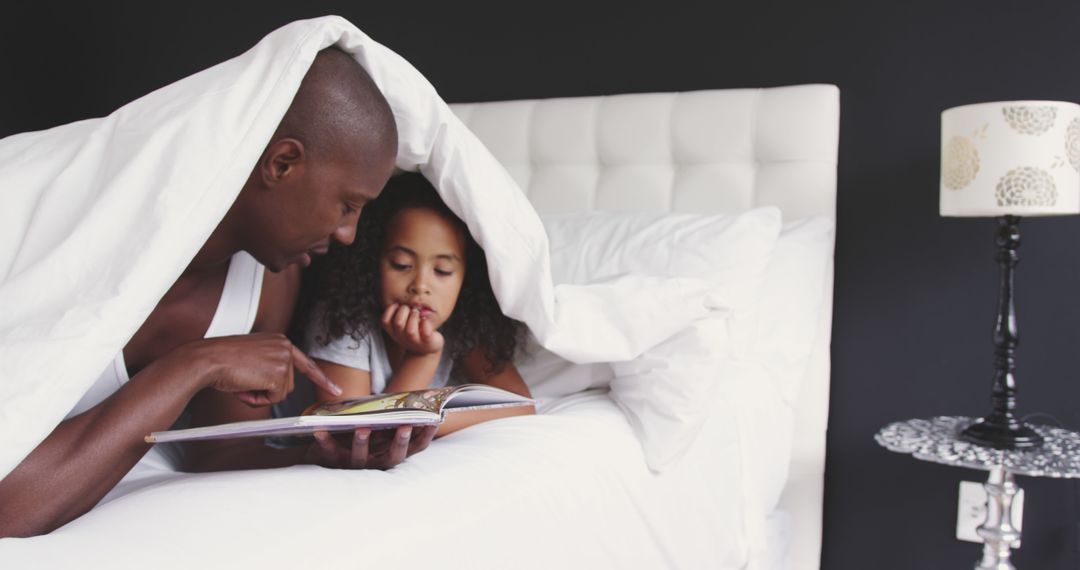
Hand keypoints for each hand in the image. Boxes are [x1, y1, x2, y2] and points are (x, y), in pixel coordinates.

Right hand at [180, 333, 341, 405]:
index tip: (336, 389)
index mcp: (279, 341)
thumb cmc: (222, 361)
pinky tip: (244, 387)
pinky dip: (258, 399)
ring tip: (242, 381)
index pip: (305, 363)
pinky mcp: (278, 374)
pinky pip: (275, 399)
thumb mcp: (251, 357)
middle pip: (288, 383)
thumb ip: (268, 366)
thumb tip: (278, 387)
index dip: (321, 378)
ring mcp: (283, 360)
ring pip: (282, 393)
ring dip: (261, 394)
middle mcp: (285, 347)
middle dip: (267, 389)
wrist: (207, 359)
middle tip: (245, 381)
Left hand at [306, 425, 436, 469]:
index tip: (434, 421)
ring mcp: (356, 463)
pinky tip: (320, 431)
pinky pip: (329, 452)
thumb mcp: (381, 428)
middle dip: (399, 443)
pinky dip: (325, 442)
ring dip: (362, 443)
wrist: (326, 451)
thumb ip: (394, 417)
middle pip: (393, 457)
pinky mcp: (333, 461)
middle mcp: (377, 461)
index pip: (415, 447)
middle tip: (404, 426)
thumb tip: (415, 397)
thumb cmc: (361, 434)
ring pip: (361, 458)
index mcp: (392, 451)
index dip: (425, 436)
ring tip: (363, 429)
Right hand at [381, 303, 443, 355]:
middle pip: (398, 323)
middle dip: (405, 310)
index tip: (398, 305)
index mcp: (393, 332)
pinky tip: (425, 320)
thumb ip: (399, 314)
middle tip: (411, 309)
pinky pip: (426, 332)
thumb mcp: (402, 324)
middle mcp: (401, 337)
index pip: (385, 321)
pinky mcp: (427, 342)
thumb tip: (400, 298)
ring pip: (410, 329)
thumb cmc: (414, 331)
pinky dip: (426, 324)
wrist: (426, 350)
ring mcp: (414, 341)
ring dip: (415, 316)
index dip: (390, 310)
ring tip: (418, 314)